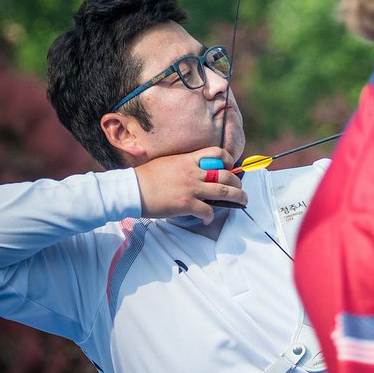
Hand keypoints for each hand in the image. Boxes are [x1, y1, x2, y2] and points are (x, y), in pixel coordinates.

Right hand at [133, 148, 247, 223]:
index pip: (216, 153)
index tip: (231, 166)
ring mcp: (191, 188)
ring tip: (242, 202)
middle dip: (238, 183)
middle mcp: (193, 172)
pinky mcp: (186, 204)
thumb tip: (197, 171)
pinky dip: (210, 216)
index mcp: (188, 159)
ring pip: (224, 192)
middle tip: (241, 189)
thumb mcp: (169, 162)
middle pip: (225, 175)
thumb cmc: (146, 177)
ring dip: (237, 197)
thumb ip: (185, 164)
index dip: (228, 159)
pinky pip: (207, 210)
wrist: (131, 189)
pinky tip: (207, 219)